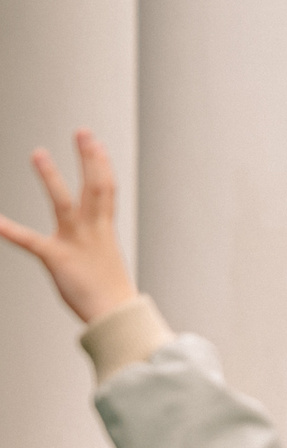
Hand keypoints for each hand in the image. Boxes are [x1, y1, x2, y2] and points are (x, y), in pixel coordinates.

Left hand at [0, 131, 137, 323]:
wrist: (115, 314)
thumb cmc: (109, 294)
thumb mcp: (104, 262)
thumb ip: (93, 247)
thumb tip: (91, 247)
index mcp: (104, 230)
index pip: (106, 189)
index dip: (101, 163)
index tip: (96, 143)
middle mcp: (93, 230)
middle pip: (96, 186)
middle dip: (89, 157)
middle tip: (83, 133)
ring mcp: (76, 242)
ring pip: (64, 203)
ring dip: (51, 177)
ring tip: (38, 154)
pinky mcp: (57, 258)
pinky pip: (31, 241)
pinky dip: (11, 230)